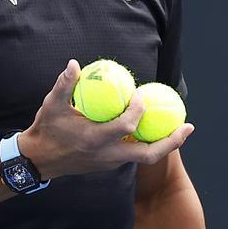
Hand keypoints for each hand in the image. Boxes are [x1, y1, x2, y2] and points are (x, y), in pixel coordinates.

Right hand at [18, 60, 193, 179]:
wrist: (39, 161)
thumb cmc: (46, 130)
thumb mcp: (50, 106)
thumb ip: (64, 85)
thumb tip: (74, 63)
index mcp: (95, 139)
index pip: (126, 125)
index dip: (138, 109)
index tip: (142, 95)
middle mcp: (107, 154)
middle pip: (149, 154)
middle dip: (172, 141)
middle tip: (188, 126)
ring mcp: (111, 162)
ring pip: (145, 158)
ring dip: (165, 144)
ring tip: (180, 128)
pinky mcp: (110, 165)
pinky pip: (136, 155)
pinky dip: (149, 144)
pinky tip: (155, 129)